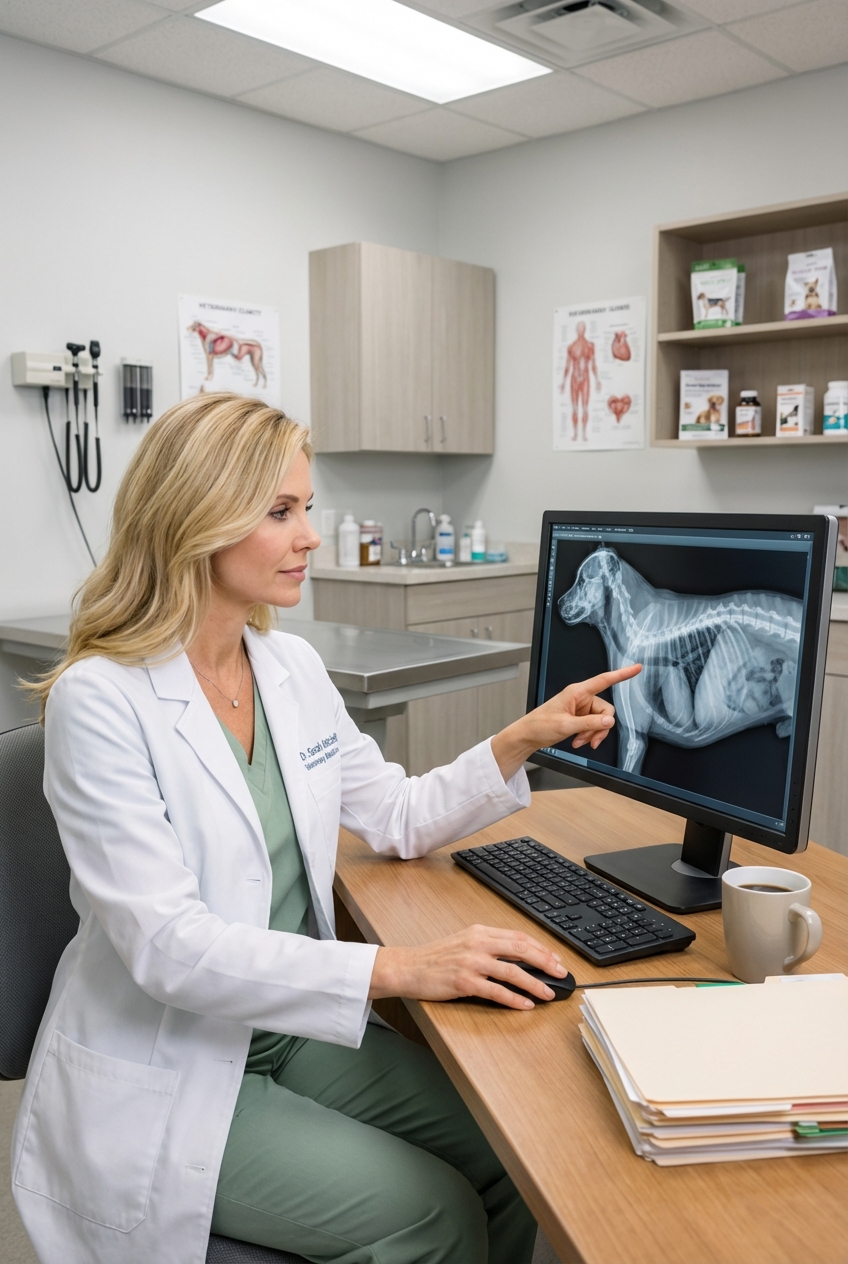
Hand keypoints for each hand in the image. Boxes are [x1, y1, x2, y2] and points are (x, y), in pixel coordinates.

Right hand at [369, 924, 567, 1010]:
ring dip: (535, 983)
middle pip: (521, 950)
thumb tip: (518, 958)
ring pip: (513, 971)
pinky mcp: (464, 983)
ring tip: (548, 993)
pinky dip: (515, 999)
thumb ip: (488, 946)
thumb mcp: (464, 942)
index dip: (541, 948)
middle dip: (546, 962)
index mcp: (479, 932)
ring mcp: (471, 963)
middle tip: (561, 974)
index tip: (555, 959)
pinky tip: (526, 1005)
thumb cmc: (435, 957)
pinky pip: (496, 992)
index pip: (518, 937)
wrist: (408, 967)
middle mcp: (477, 944)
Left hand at [490, 664, 641, 781]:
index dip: (622, 674)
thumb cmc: (540, 725)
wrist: (529, 736)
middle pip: (606, 710)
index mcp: (577, 692)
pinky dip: (588, 735)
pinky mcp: (580, 718)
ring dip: (593, 733)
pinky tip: (578, 741)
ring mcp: (581, 708)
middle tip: (589, 740)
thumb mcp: (566, 725)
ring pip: (601, 721)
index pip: (604, 680)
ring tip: (579, 742)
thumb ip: (590, 723)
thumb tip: (610, 721)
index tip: (637, 668)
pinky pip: (594, 726)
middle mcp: (581, 698)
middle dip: (600, 727)